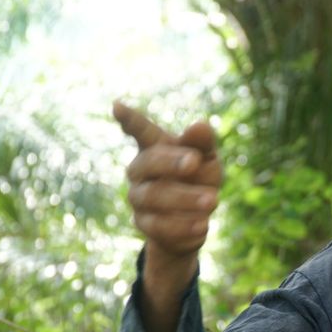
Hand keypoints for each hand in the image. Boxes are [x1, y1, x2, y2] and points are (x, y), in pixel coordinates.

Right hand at [114, 101, 221, 260]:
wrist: (194, 221)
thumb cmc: (199, 180)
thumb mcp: (208, 160)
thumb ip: (203, 144)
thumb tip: (200, 125)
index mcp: (155, 148)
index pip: (141, 131)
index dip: (130, 120)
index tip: (117, 106)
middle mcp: (140, 171)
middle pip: (148, 162)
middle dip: (171, 162)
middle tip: (196, 162)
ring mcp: (138, 197)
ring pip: (153, 196)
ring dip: (185, 197)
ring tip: (213, 200)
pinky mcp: (143, 223)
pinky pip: (159, 225)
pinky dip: (183, 225)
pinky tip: (203, 224)